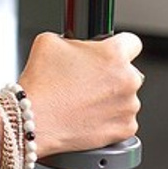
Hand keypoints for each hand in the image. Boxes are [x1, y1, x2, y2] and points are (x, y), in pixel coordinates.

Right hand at [18, 30, 143, 157]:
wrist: (35, 120)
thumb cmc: (41, 83)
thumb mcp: (49, 41)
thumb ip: (73, 39)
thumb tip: (80, 47)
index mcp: (113, 54)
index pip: (132, 42)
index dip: (116, 45)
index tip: (108, 53)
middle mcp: (128, 80)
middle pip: (127, 71)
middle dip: (110, 74)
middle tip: (85, 81)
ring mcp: (129, 106)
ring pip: (125, 97)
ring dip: (110, 97)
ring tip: (83, 100)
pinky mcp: (125, 129)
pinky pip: (123, 119)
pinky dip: (109, 119)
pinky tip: (88, 116)